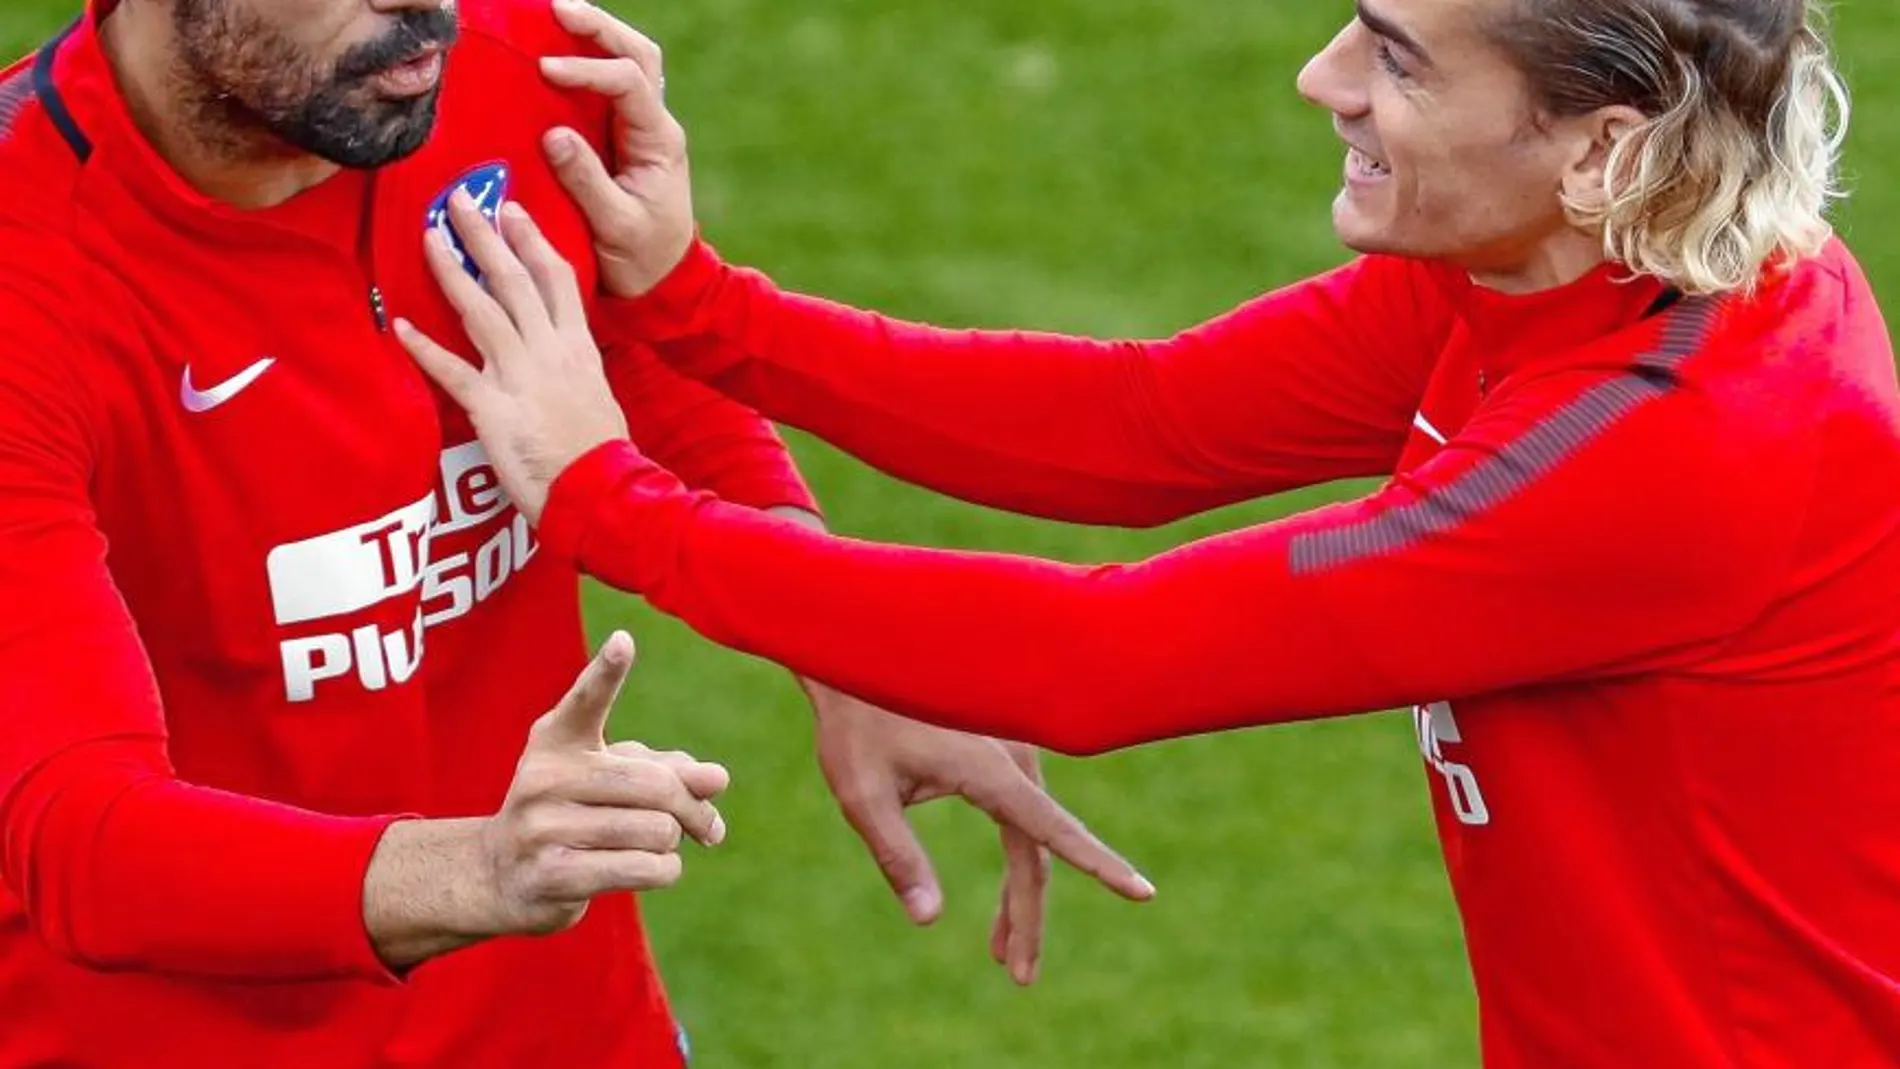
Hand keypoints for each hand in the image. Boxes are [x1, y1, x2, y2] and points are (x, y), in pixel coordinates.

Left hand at [397, 191, 628, 523]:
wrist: (601, 492)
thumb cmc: (602, 452)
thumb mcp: (599, 396)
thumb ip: (575, 368)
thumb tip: (561, 352)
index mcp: (578, 347)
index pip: (555, 279)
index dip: (531, 241)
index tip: (512, 211)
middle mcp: (549, 352)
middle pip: (514, 280)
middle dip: (485, 236)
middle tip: (460, 201)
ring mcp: (520, 377)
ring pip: (482, 311)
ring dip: (453, 271)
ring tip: (430, 237)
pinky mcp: (493, 409)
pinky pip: (453, 373)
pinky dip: (424, 349)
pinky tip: (399, 326)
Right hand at [477, 631, 729, 936]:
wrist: (503, 876)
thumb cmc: (575, 814)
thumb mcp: (615, 780)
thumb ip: (669, 771)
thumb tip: (718, 779)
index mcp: (558, 740)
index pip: (586, 702)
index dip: (606, 673)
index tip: (623, 642)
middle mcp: (544, 777)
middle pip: (656, 785)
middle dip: (692, 809)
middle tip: (706, 827)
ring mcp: (542, 828)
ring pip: (658, 831)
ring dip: (672, 844)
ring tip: (653, 846)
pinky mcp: (553, 875)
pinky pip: (645, 868)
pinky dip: (666, 870)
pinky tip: (653, 869)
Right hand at [540, 0, 694, 298]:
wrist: (661, 282)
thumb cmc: (642, 259)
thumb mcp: (616, 227)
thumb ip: (587, 182)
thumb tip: (554, 135)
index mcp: (659, 142)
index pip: (629, 83)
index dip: (588, 70)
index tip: (545, 71)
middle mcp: (653, 125)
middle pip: (638, 54)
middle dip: (599, 27)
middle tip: (555, 8)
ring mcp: (638, 128)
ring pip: (626, 61)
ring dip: (593, 36)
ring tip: (551, 16)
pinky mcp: (617, 138)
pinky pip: (606, 87)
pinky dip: (583, 63)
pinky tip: (551, 52)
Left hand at [809, 684, 1154, 984]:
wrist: (855, 664)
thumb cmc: (856, 725)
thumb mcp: (863, 795)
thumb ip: (897, 856)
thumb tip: (927, 920)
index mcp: (991, 772)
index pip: (1053, 833)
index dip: (1100, 866)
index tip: (1142, 892)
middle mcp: (1013, 762)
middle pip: (1038, 854)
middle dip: (1029, 917)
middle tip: (1019, 978)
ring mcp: (1011, 757)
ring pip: (1032, 841)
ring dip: (1021, 898)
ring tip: (1001, 957)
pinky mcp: (1000, 757)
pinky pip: (1023, 822)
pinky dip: (1018, 865)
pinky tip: (1004, 905)